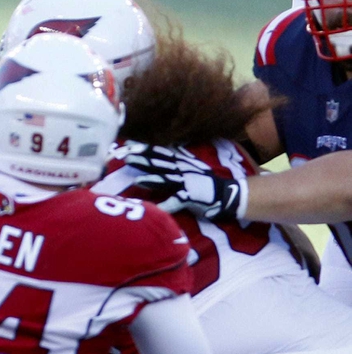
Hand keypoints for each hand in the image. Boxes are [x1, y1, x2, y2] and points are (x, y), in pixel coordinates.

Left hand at [123, 144, 247, 220]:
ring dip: (151, 180)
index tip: (127, 143)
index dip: (144, 148)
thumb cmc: (205, 182)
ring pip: (166, 180)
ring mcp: (186, 183)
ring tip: (136, 181)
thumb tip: (158, 151)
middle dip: (142, 160)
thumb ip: (173, 159)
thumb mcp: (188, 165)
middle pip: (158, 163)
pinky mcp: (191, 197)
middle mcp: (181, 170)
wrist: (228, 194)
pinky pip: (177, 202)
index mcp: (179, 162)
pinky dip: (167, 206)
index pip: (159, 152)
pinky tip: (156, 210)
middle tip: (124, 156)